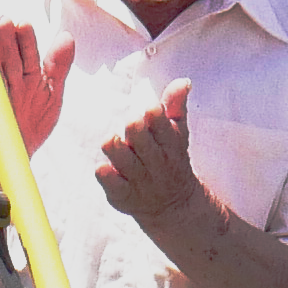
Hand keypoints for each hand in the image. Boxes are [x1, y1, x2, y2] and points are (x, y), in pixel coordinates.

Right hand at [0, 18, 72, 151]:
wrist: (13, 161)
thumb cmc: (31, 125)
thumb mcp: (51, 97)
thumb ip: (58, 67)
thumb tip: (67, 36)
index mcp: (26, 77)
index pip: (27, 55)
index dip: (25, 41)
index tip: (23, 24)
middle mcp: (8, 84)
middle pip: (7, 61)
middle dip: (6, 43)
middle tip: (6, 23)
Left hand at [96, 79, 210, 228]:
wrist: (173, 206)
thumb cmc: (171, 159)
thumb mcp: (178, 134)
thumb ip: (176, 105)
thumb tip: (183, 81)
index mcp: (171, 145)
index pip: (157, 117)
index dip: (150, 111)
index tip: (149, 113)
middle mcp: (156, 163)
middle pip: (134, 129)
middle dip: (131, 124)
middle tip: (132, 129)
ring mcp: (138, 181)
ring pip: (115, 150)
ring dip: (113, 142)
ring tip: (118, 145)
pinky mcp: (121, 196)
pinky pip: (105, 177)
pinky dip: (104, 169)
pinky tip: (109, 168)